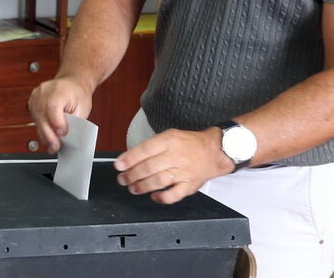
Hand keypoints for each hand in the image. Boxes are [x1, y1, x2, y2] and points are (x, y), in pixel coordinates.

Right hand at [28, 76, 93, 153]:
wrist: (72, 84)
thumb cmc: (78, 94)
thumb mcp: (83, 107)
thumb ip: (74, 122)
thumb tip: (67, 137)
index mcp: (60, 89)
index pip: (53, 105)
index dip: (56, 121)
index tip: (62, 133)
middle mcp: (44, 91)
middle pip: (42, 115)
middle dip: (49, 134)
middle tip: (56, 146)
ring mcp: (36, 96)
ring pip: (37, 120)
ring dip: (45, 134)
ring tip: (53, 144)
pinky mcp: (32, 103)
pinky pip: (35, 120)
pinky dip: (42, 129)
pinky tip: (48, 136)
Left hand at [114, 127, 233, 203]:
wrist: (215, 151)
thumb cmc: (188, 144)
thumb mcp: (169, 136)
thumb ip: (151, 146)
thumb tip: (129, 158)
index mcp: (170, 141)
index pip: (145, 149)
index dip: (129, 158)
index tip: (118, 165)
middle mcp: (176, 156)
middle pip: (149, 167)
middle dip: (132, 175)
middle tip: (122, 179)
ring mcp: (184, 172)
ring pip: (159, 181)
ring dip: (142, 186)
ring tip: (133, 188)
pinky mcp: (190, 185)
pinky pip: (174, 195)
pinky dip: (162, 198)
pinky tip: (154, 196)